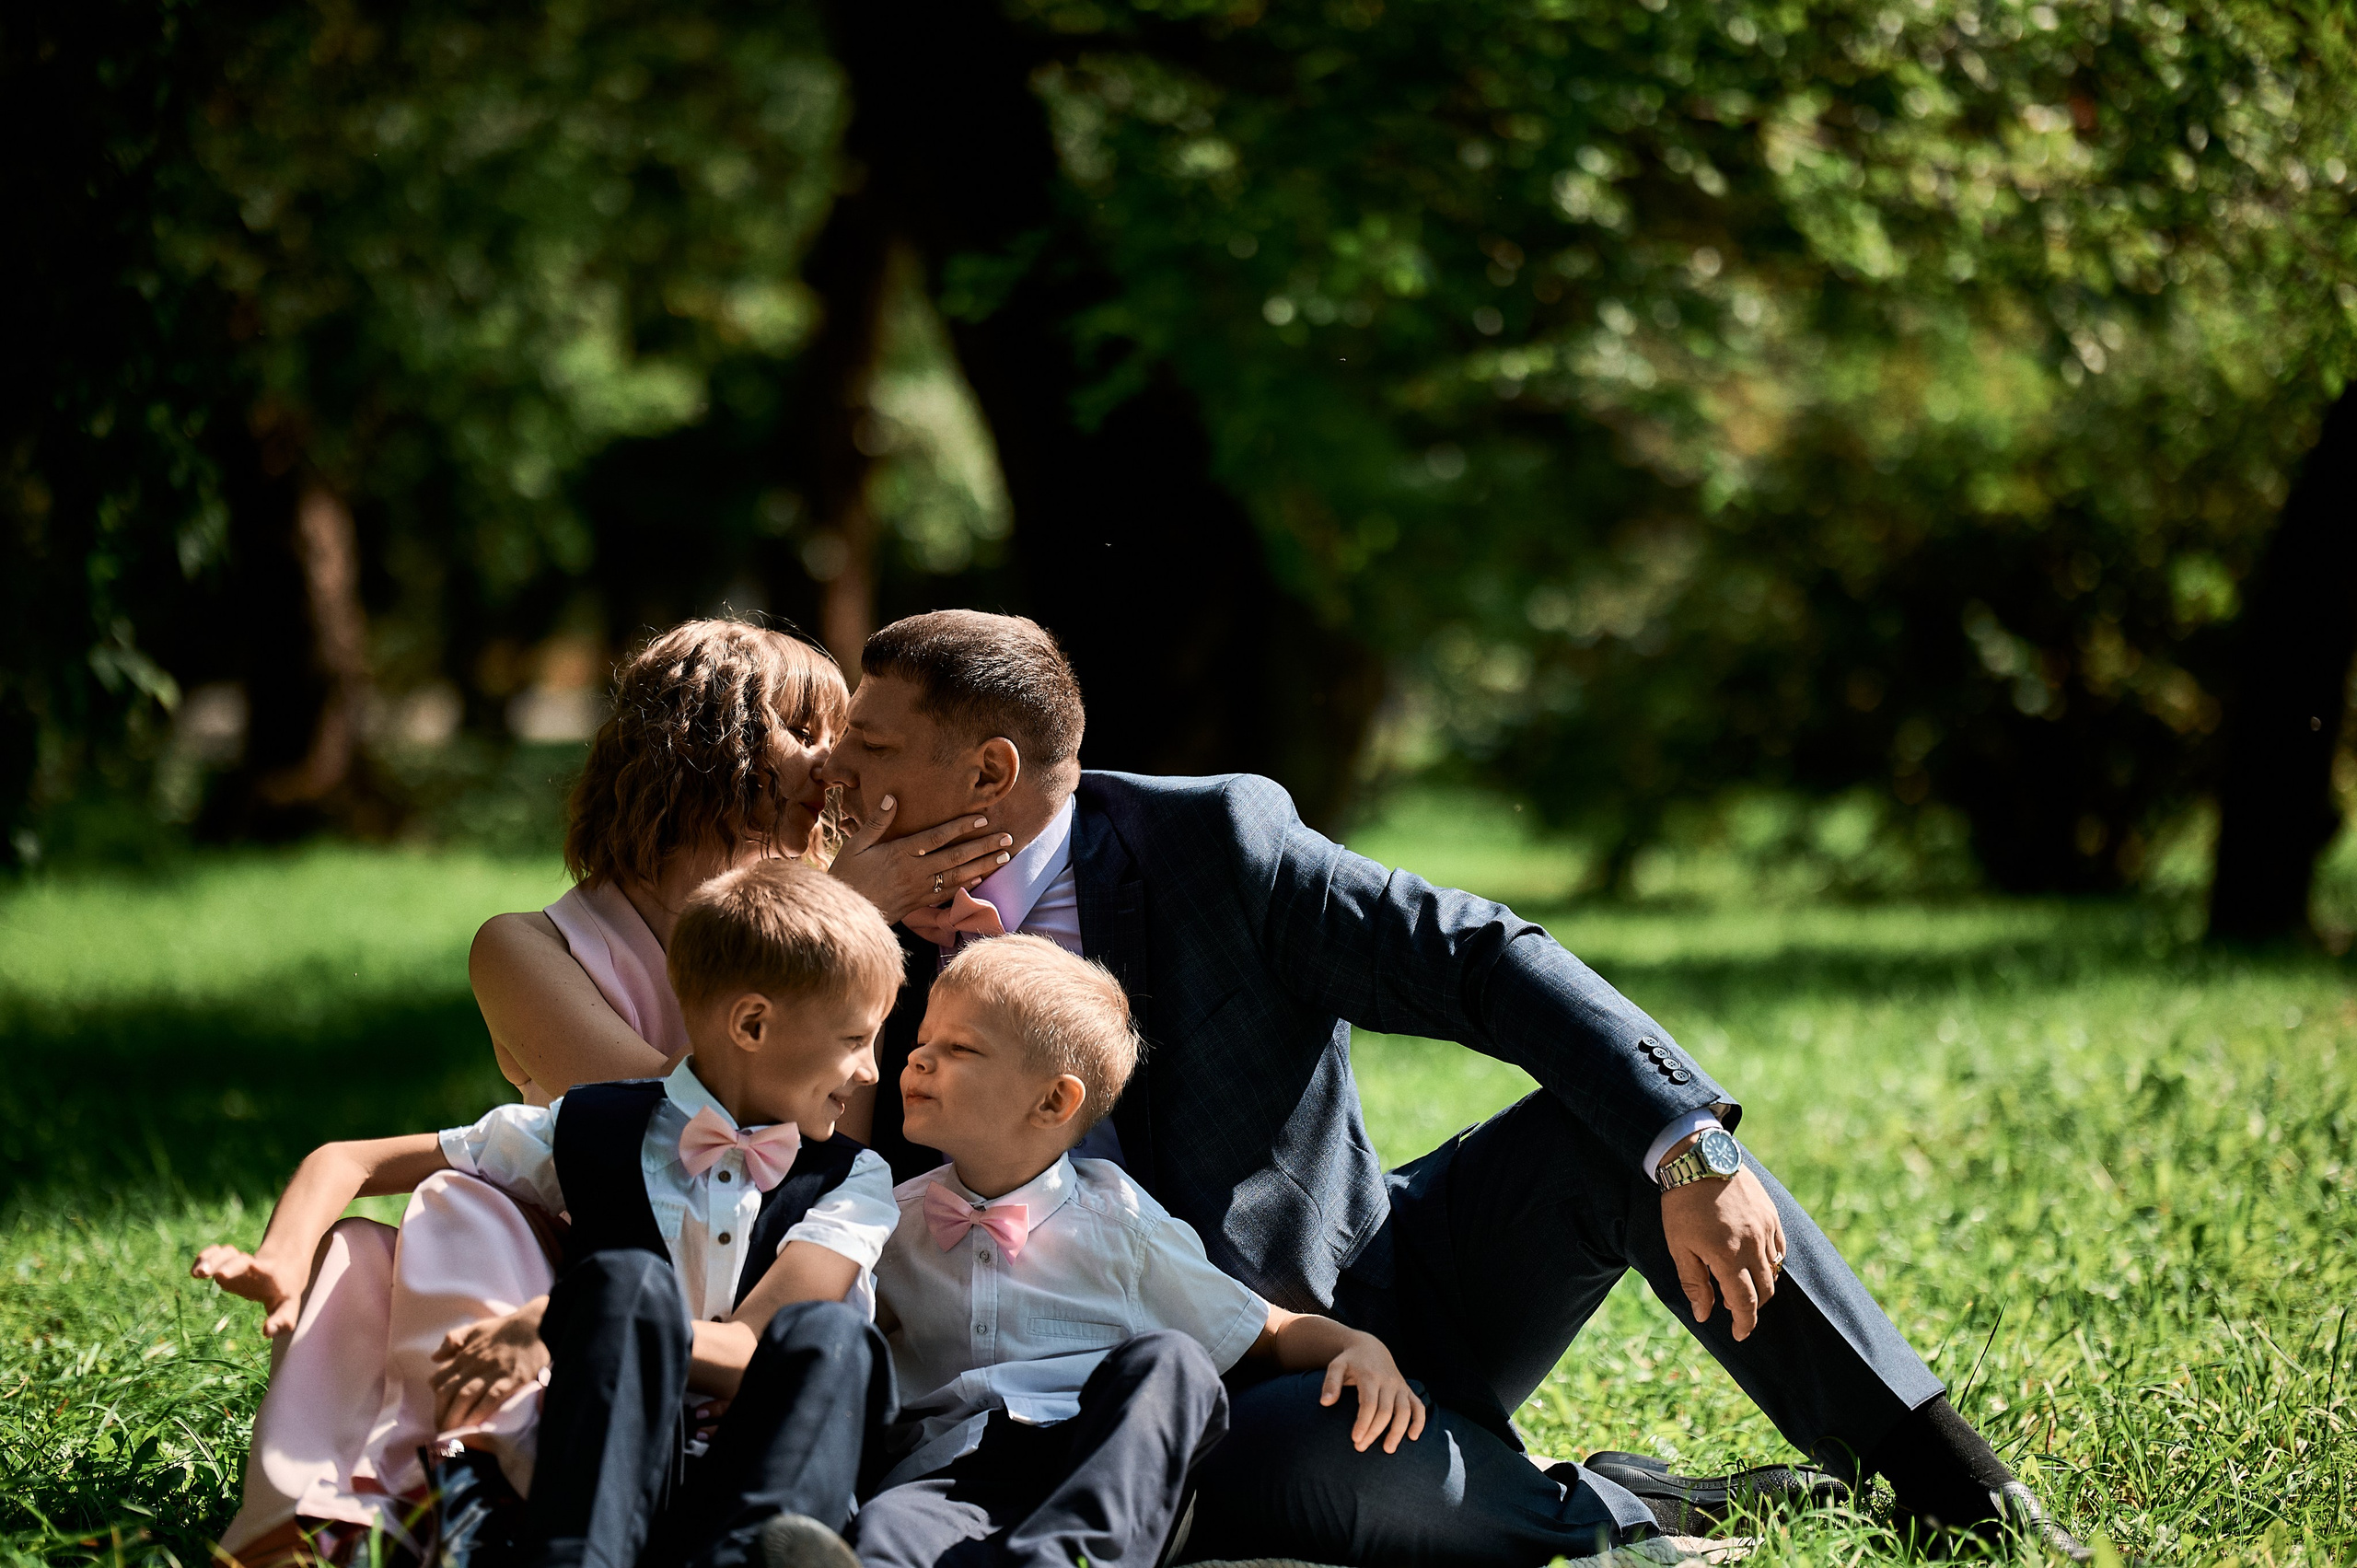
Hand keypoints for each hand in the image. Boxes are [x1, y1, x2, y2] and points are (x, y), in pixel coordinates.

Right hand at [191, 1244, 306, 1336]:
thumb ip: (283, 1320)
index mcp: (270, 1275)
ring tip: (197, 1273)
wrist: (283, 1269)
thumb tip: (267, 1331)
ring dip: (212, 1260)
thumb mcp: (288, 1307)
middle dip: (230, 1265)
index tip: (253, 1266)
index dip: (258, 1268)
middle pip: (241, 1260)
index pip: (265, 1270)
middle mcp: (252, 1266)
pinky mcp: (226, 1263)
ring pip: (226, 1254)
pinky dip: (204, 1257)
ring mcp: (238, 1263)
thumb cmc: (284, 1293)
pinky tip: (194, 1271)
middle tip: (219, 1275)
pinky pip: (214, 1254)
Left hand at [430, 1297, 550, 1428]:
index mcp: (464, 1355)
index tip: (439, 1412)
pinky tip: (473, 1425)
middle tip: (442, 1432)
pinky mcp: (512, 1378)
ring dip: (455, 1418)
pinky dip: (479, 1412)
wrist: (536, 1325)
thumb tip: (434, 1358)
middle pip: (447, 1393)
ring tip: (452, 1434)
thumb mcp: (474, 1329)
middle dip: (441, 1415)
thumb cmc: (504, 1328)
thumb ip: (453, 1339)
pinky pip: (491, 1398)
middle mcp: (474, 1365)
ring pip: (465, 1397)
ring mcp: (493, 1372)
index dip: (435, 1399)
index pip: (438, 1380)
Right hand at [827, 795, 1011, 924]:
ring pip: (957, 876)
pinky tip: (981, 879)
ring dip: (982, 865)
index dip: (960, 827)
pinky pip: (947, 894)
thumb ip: (877, 822)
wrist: (845, 913)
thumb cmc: (847, 875)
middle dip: (982, 846)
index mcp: (899, 853)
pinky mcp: (918, 903)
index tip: (982, 818)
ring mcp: (918, 889)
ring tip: (1003, 857)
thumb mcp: (855, 845)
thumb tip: (892, 797)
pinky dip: (966, 886)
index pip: (937, 837)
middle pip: (955, 857)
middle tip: (1006, 838)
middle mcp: (914, 871)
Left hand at [1318, 1331, 1427, 1453]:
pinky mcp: (1407, 1390)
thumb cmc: (1349, 1361)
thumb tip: (1325, 1403)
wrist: (1370, 1347)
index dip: (1363, 1423)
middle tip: (1361, 1448)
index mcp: (1369, 1376)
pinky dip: (1419, 1421)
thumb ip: (1330, 1383)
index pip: (1369, 1403)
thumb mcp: (1336, 1366)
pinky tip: (1412, 1437)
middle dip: (1374, 1432)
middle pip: (1385, 1411)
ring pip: (1404, 1411)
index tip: (1355, 1439)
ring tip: (1388, 1449)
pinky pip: (1418, 1406)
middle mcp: (1387, 1381)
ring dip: (1398, 1431)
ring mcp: (1399, 1386)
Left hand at [1661, 1161, 1787, 1341]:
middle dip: (1753, 1306)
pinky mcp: (1771, 1213)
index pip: (1745, 1303)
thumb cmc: (1682, 1204)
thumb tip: (1703, 1315)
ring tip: (1739, 1280)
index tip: (1739, 1334)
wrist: (1698, 1158)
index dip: (1744, 1323)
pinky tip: (1753, 1258)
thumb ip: (1694, 1283)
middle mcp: (1753, 1245)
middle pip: (1765, 1289)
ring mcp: (1766, 1228)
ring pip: (1775, 1269)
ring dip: (1761, 1283)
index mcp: (1727, 1256)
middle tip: (1733, 1307)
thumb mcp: (1679, 1245)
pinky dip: (1771, 1260)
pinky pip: (1780, 1247)